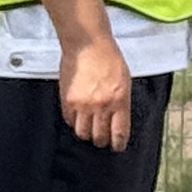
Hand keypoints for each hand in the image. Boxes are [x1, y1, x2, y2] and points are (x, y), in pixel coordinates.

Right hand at [58, 29, 136, 151]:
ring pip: (83, 133)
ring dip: (86, 133)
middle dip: (101, 140)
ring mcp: (83, 104)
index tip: (117, 147)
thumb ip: (121, 102)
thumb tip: (117, 121)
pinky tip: (77, 116)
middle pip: (99, 137)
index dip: (118, 144)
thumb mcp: (124, 81)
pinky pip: (69, 121)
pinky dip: (73, 122)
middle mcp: (102, 106)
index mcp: (120, 101)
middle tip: (101, 138)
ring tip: (88, 128)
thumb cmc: (109, 58)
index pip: (119, 133)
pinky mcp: (68, 101)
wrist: (88, 44)